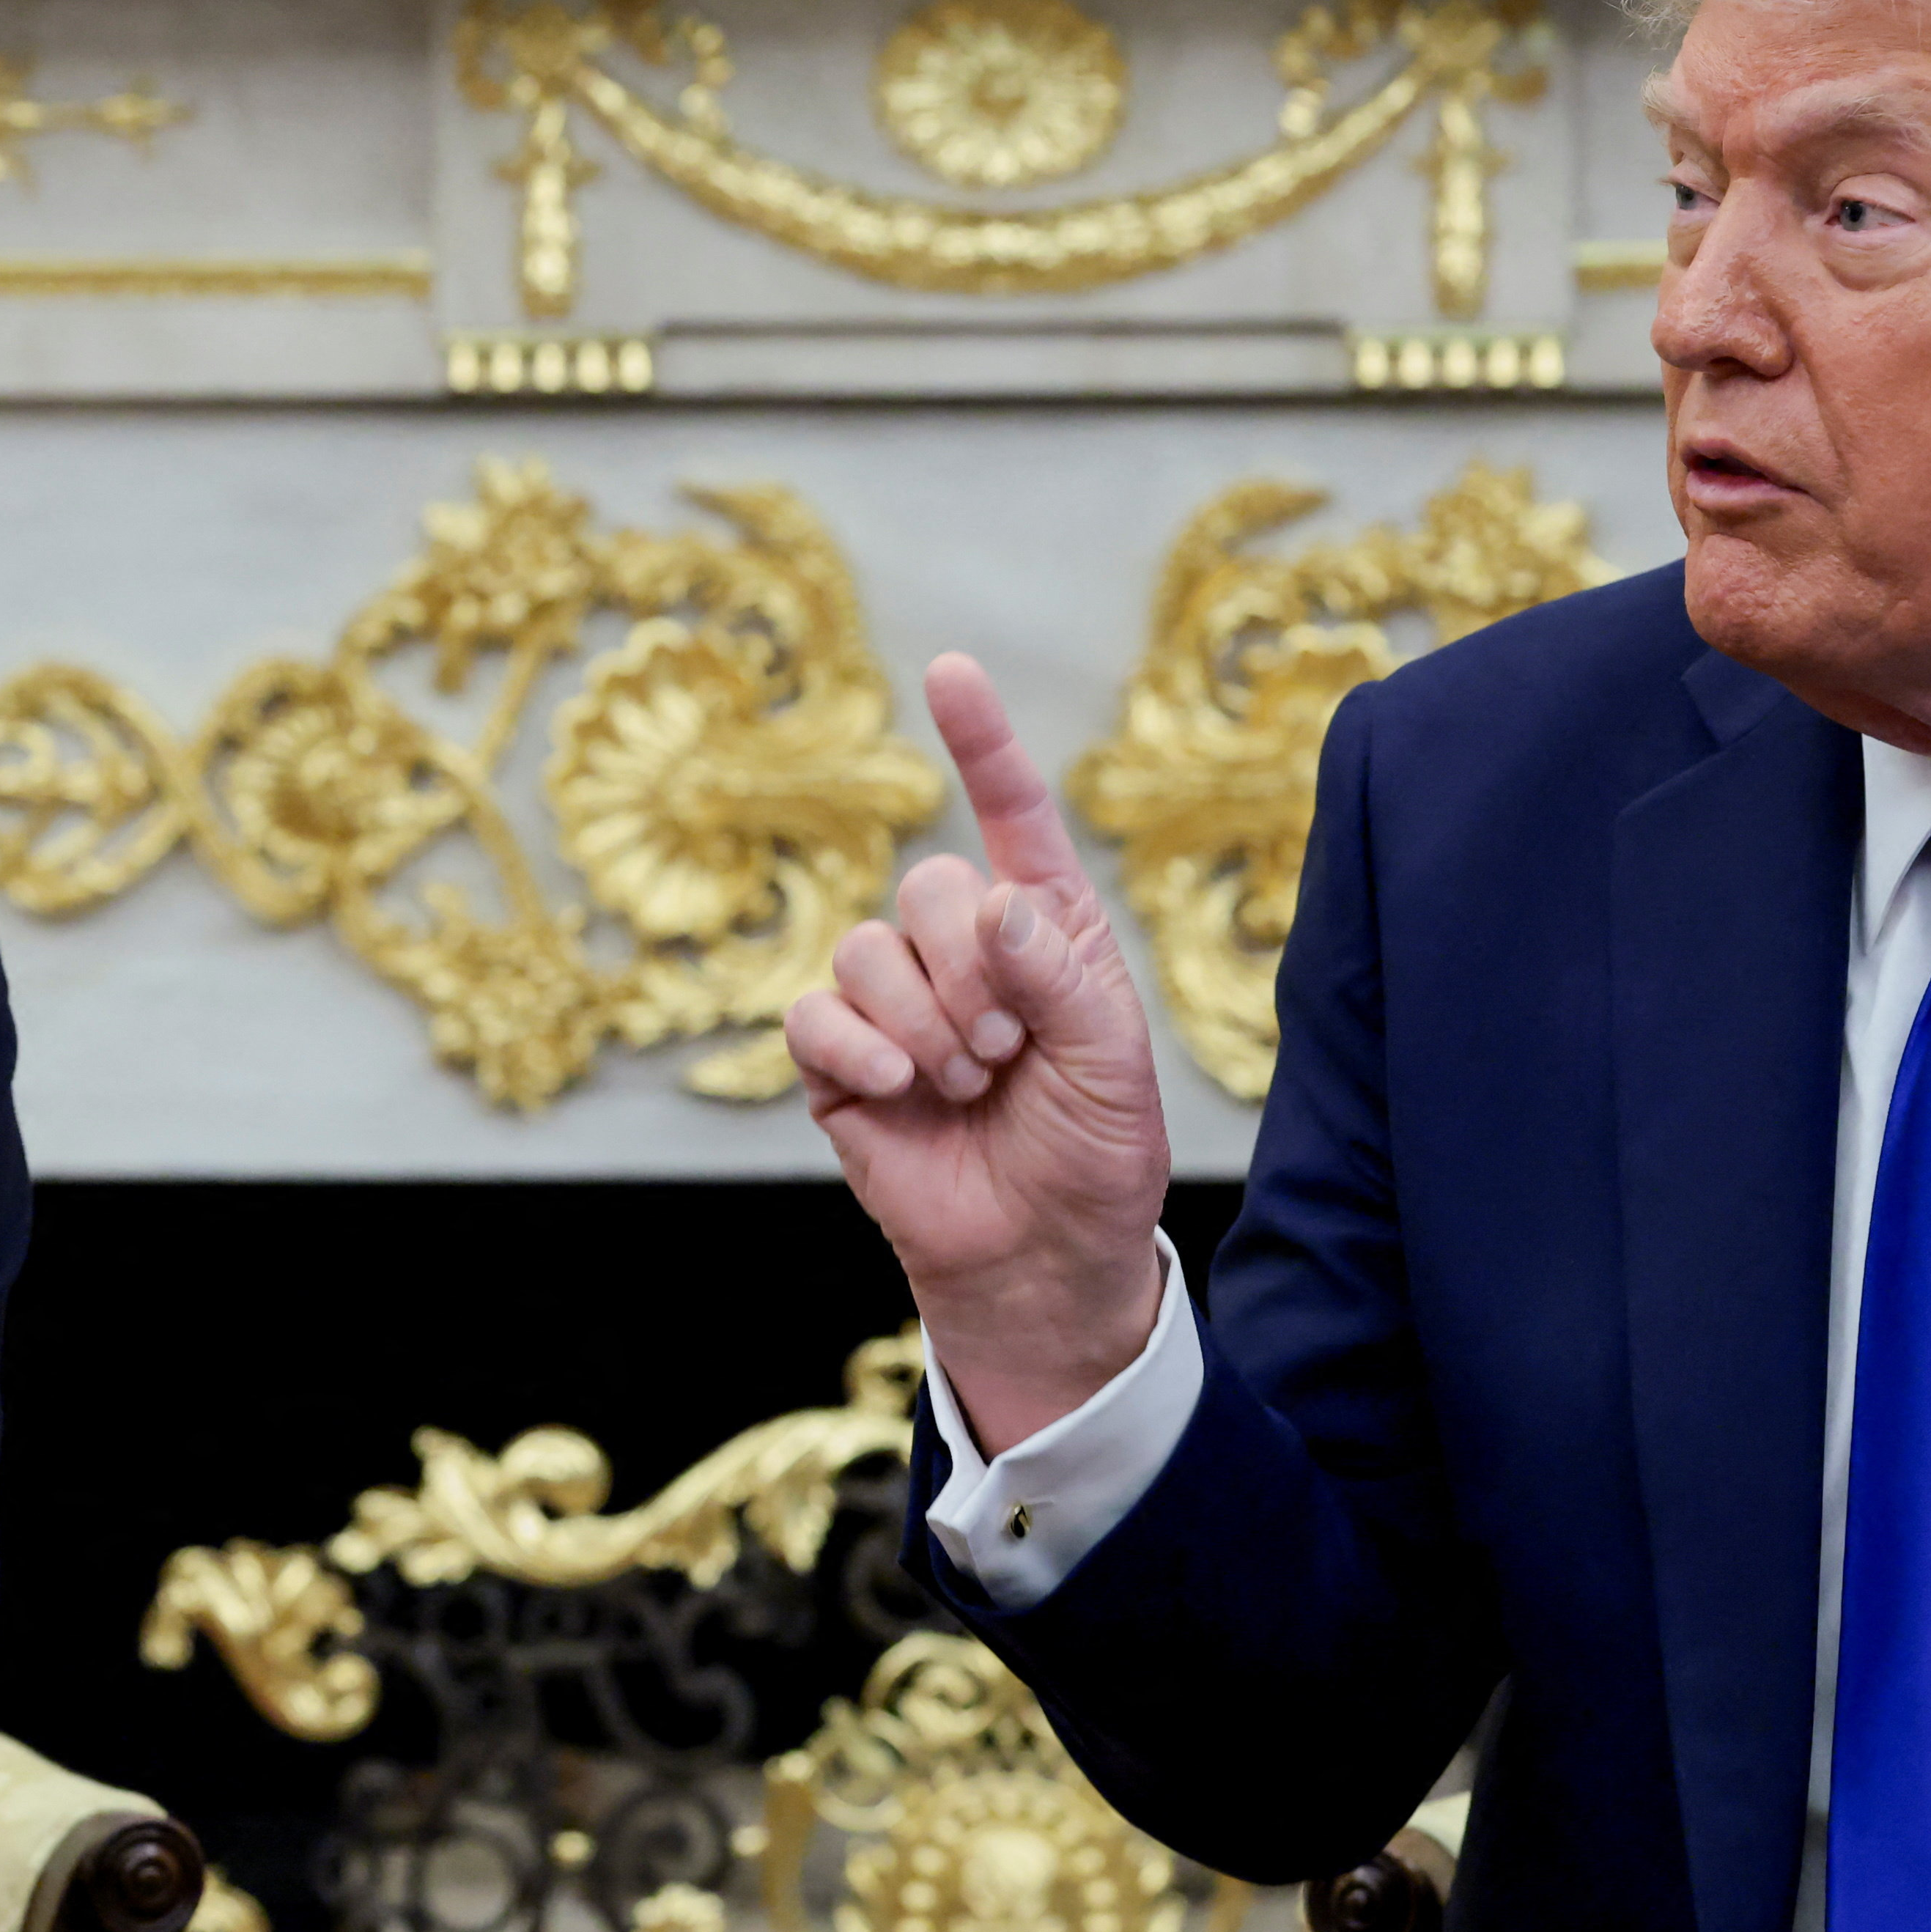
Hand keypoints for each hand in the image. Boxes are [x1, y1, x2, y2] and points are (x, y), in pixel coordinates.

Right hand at [789, 652, 1175, 1450]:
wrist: (1041, 1260)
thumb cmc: (1094, 1155)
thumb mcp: (1115, 1061)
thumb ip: (1063, 974)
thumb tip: (995, 906)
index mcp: (1042, 928)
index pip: (1009, 814)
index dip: (980, 742)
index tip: (950, 671)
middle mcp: (961, 950)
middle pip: (928, 884)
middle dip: (970, 970)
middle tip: (1006, 1051)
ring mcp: (893, 1004)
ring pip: (867, 946)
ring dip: (924, 1020)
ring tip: (967, 1082)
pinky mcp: (837, 1062)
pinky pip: (815, 1013)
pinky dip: (860, 1047)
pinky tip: (902, 1090)